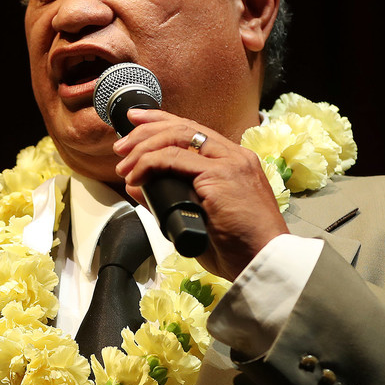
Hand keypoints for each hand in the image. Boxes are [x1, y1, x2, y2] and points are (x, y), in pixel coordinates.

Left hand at [113, 109, 288, 280]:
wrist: (263, 262)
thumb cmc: (238, 248)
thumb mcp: (196, 218)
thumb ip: (168, 201)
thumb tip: (137, 187)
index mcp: (234, 162)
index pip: (194, 131)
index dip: (161, 121)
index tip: (136, 122)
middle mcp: (235, 156)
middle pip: (184, 127)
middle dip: (146, 131)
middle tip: (121, 145)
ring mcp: (230, 163)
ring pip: (177, 137)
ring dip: (143, 147)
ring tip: (124, 164)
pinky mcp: (221, 175)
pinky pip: (175, 159)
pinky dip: (150, 163)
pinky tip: (136, 176)